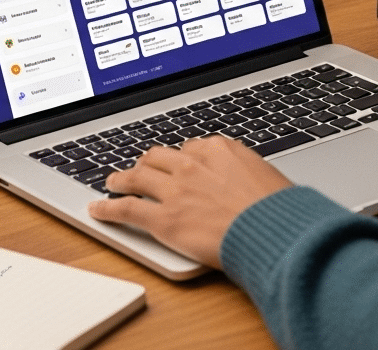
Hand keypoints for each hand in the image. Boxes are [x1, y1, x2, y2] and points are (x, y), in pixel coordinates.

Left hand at [87, 136, 291, 268]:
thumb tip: (244, 182)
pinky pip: (126, 209)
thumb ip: (245, 174)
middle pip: (159, 157)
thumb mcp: (267, 177)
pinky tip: (98, 209)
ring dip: (122, 179)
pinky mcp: (163, 219)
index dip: (181, 158)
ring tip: (113, 182)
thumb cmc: (279, 210)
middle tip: (141, 169)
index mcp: (220, 150)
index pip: (190, 148)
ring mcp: (175, 190)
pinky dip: (107, 209)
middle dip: (148, 163)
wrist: (274, 230)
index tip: (178, 164)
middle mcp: (193, 164)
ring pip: (137, 177)